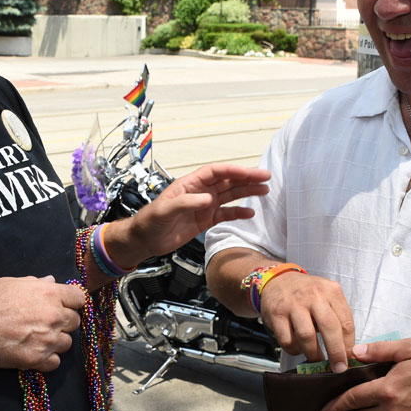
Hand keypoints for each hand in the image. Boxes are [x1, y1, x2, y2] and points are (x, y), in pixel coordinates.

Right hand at [0, 276, 84, 371]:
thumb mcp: (11, 283)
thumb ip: (35, 283)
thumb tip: (51, 281)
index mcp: (49, 294)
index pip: (79, 299)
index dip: (71, 303)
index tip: (64, 306)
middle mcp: (53, 316)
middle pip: (74, 322)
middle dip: (63, 322)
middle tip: (44, 324)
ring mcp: (47, 339)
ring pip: (67, 343)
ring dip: (56, 342)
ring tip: (37, 339)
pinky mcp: (37, 359)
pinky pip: (55, 362)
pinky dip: (47, 360)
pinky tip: (33, 352)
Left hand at [114, 163, 269, 265]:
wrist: (145, 240)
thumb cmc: (150, 221)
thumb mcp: (164, 210)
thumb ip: (185, 203)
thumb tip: (206, 199)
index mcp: (189, 184)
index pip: (216, 172)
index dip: (233, 171)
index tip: (249, 172)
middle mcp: (199, 192)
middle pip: (227, 181)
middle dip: (247, 178)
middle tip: (265, 177)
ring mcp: (204, 206)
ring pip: (230, 195)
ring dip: (247, 192)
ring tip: (264, 190)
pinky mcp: (205, 220)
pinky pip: (226, 214)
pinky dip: (238, 213)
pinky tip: (250, 212)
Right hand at [259, 272, 355, 370]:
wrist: (277, 281)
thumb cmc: (307, 294)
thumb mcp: (327, 296)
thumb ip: (337, 317)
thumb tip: (346, 349)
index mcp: (331, 290)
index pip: (346, 322)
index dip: (349, 344)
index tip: (349, 357)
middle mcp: (314, 295)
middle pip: (329, 328)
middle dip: (336, 353)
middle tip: (338, 367)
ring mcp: (293, 304)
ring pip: (307, 336)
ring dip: (314, 353)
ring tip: (316, 358)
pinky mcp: (276, 314)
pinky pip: (287, 340)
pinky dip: (294, 350)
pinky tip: (298, 349)